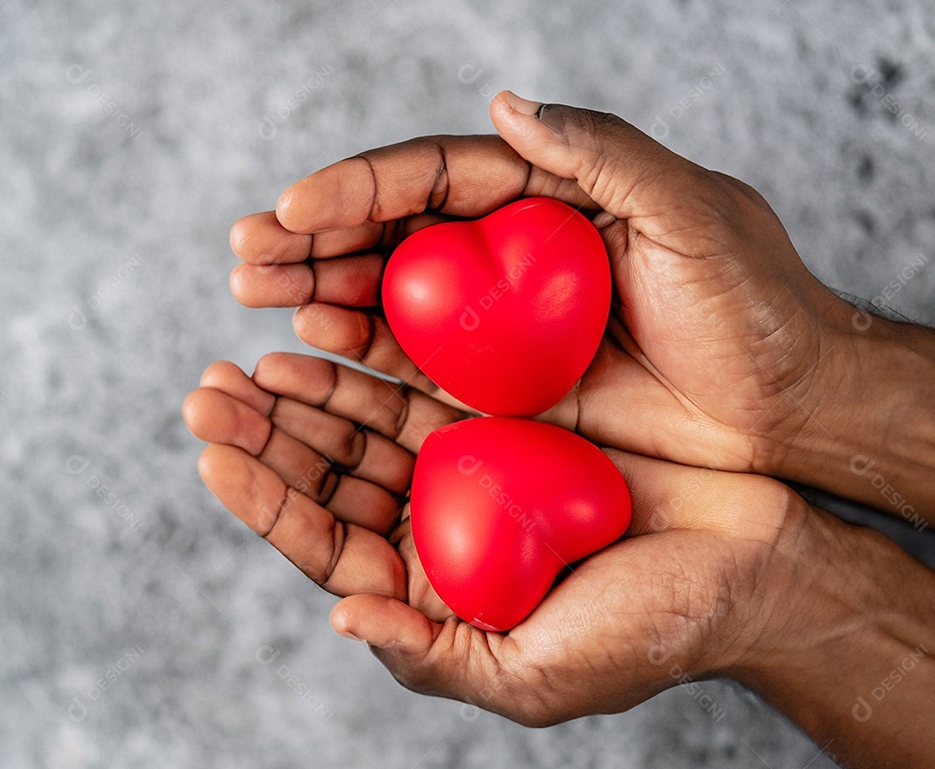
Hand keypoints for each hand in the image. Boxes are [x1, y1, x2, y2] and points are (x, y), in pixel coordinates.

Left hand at [182, 352, 800, 723]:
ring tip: (249, 361)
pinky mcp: (505, 415)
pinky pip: (420, 383)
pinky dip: (371, 360)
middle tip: (207, 393)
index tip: (214, 457)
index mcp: (433, 590)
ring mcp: (468, 466)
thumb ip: (434, 654)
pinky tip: (326, 334)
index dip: (265, 501)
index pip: (325, 544)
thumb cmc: (651, 628)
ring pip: (362, 425)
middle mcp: (438, 525)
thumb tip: (342, 615)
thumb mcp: (538, 674)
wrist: (750, 563)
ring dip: (303, 392)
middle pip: (329, 477)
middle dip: (265, 436)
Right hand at [227, 91, 854, 478]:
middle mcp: (509, 253)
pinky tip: (308, 341)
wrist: (781, 408)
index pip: (435, 178)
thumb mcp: (689, 212)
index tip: (294, 206)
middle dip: (314, 238)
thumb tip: (503, 102)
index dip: (361, 187)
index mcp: (547, 196)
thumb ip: (601, 152)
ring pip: (389, 294)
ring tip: (254, 290)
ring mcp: (498, 321)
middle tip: (244, 253)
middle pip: (393, 233)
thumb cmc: (750, 305)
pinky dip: (357, 349)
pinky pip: (413, 361)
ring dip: (317, 288)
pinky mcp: (498, 384)